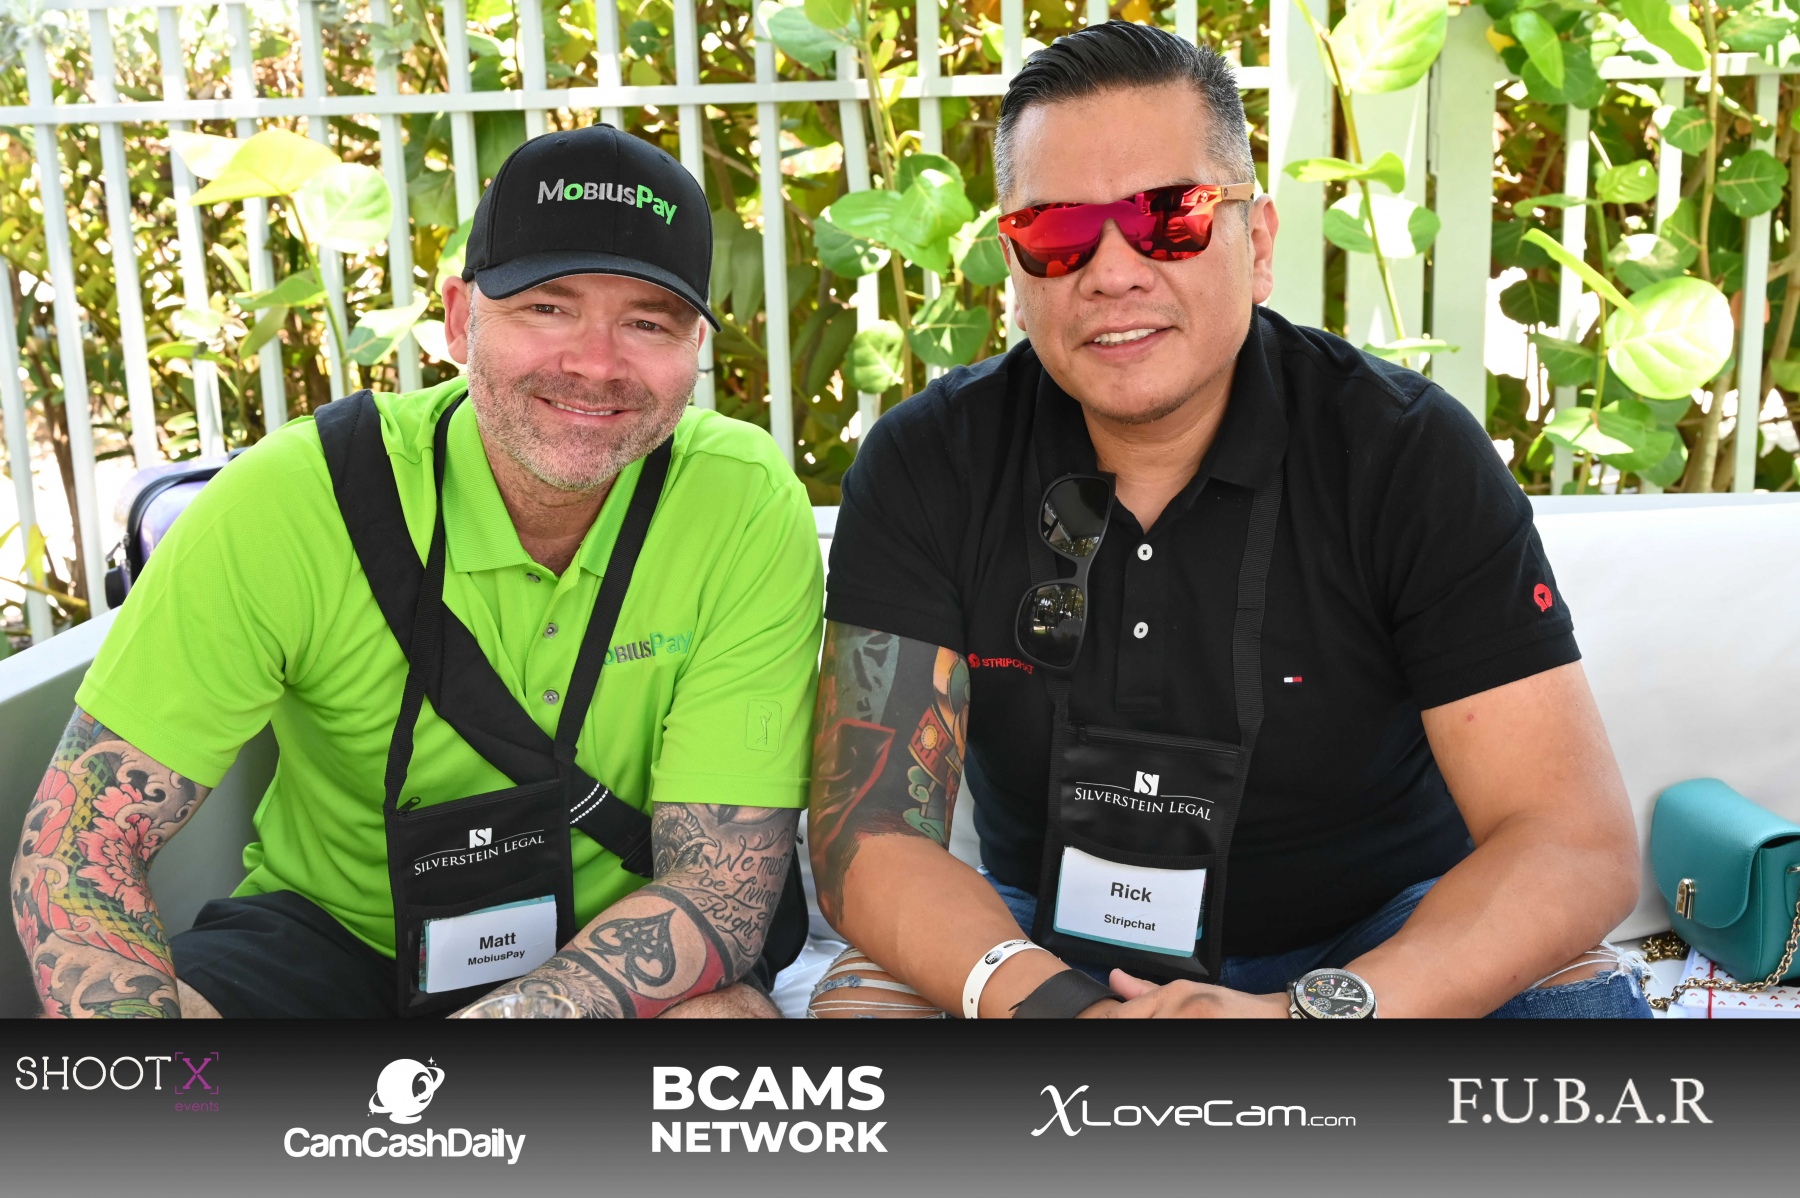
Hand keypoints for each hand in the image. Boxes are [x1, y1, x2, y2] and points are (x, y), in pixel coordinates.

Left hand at [1099, 970, 1288, 1018]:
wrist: (1270, 1016)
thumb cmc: (1230, 1008)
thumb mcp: (1187, 992)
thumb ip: (1145, 990)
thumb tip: (1114, 977)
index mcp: (1172, 994)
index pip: (1121, 1015)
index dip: (1109, 1022)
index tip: (1102, 1024)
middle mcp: (1179, 1008)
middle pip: (1130, 1023)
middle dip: (1126, 1026)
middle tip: (1129, 1025)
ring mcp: (1189, 1023)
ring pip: (1148, 1031)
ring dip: (1149, 1030)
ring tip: (1166, 1025)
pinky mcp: (1199, 1036)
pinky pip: (1168, 1038)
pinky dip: (1165, 1037)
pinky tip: (1175, 1029)